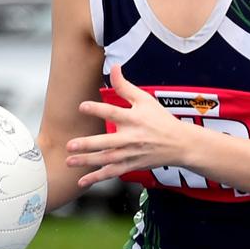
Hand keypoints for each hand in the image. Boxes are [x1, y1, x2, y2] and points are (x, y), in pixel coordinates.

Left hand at [65, 64, 186, 187]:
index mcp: (134, 118)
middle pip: (108, 142)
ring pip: (107, 160)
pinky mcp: (131, 166)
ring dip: (87, 162)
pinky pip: (112, 173)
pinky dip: (97, 178)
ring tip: (69, 161)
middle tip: (70, 145)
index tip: (82, 106)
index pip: (114, 112)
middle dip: (88, 145)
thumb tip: (114, 67)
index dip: (98, 109)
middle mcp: (131, 137)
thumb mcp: (145, 100)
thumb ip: (125, 86)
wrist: (180, 144)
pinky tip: (82, 181)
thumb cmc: (161, 120)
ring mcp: (131, 154)